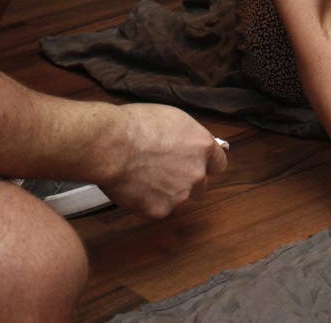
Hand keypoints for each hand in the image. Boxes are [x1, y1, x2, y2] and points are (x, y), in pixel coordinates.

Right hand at [102, 104, 228, 219]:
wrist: (112, 145)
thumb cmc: (136, 125)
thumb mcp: (173, 119)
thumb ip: (188, 138)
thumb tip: (190, 145)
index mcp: (203, 147)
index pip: (219, 164)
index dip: (206, 164)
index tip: (197, 164)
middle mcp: (197, 173)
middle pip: (201, 186)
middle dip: (187, 181)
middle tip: (165, 172)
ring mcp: (179, 195)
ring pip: (177, 198)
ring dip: (165, 192)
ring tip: (142, 175)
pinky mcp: (159, 210)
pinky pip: (156, 208)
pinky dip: (145, 201)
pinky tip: (133, 186)